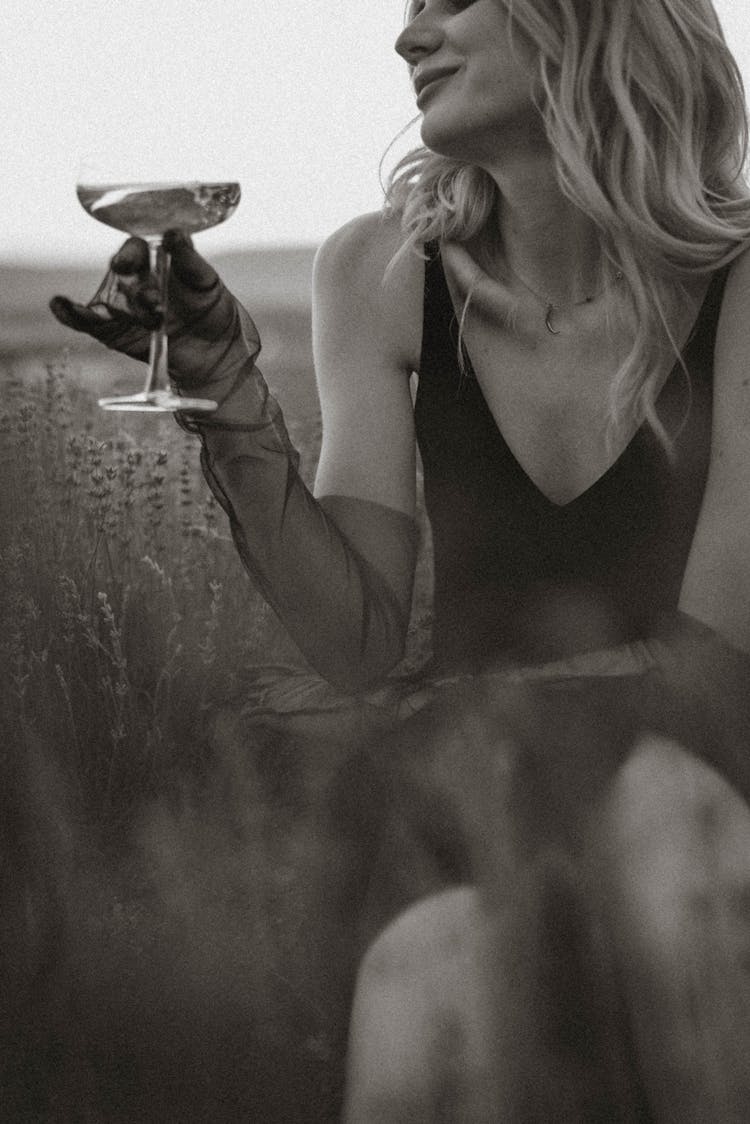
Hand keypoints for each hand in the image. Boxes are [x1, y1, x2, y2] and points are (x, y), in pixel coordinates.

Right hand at [49, 231, 259, 387]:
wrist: (215, 353)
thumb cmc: (212, 309)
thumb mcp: (207, 282)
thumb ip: (189, 259)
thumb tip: (174, 234)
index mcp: (154, 256)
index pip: (136, 247)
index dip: (132, 254)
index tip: (134, 263)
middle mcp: (133, 277)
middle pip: (122, 274)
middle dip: (136, 287)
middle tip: (154, 303)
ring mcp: (121, 303)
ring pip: (113, 300)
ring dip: (130, 312)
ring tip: (155, 323)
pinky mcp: (112, 330)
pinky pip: (87, 320)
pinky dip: (71, 313)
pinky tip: (60, 305)